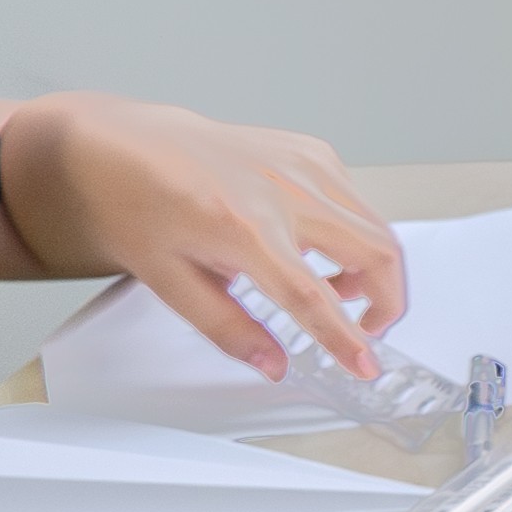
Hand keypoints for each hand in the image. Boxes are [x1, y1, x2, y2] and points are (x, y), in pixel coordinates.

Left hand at [0, 93, 404, 383]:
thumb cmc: (138, 207)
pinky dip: (350, 233)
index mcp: (242, 228)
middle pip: (376, 251)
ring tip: (330, 286)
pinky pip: (356, 202)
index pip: (312, 294)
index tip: (366, 364)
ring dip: (371, 268)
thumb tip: (273, 364)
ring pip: (376, 227)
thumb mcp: (170, 281)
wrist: (124, 147)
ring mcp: (304, 164)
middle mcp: (284, 190)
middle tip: (367, 328)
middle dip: (387, 300)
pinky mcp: (313, 152)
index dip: (345, 337)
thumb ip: (228, 327)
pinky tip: (311, 241)